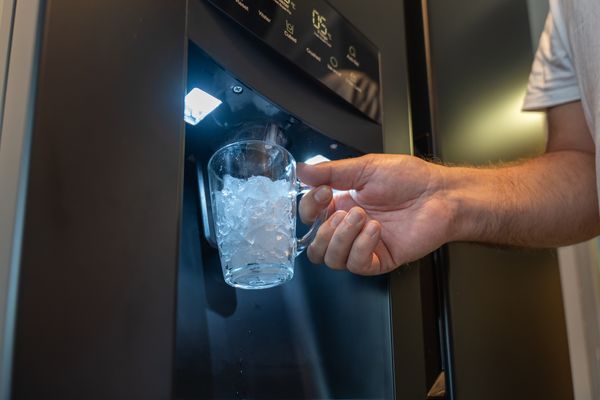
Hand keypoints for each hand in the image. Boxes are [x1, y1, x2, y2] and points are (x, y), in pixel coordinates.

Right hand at [298, 154, 451, 274]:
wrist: (440, 194)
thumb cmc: (410, 179)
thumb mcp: (365, 167)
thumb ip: (330, 171)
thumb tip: (302, 170)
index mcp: (341, 203)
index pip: (308, 217)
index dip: (309, 208)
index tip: (323, 192)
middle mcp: (349, 227)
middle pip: (315, 246)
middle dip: (324, 230)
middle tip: (346, 212)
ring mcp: (363, 245)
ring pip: (331, 259)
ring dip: (342, 238)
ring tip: (362, 218)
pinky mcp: (380, 259)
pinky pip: (357, 264)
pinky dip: (361, 247)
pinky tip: (375, 230)